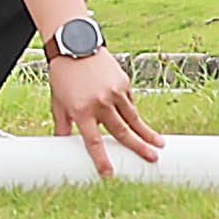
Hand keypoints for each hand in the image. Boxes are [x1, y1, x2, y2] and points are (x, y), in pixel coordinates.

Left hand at [43, 46, 161, 173]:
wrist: (74, 44)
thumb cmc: (63, 76)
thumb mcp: (58, 102)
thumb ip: (62, 124)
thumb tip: (60, 144)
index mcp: (81, 111)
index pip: (93, 141)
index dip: (101, 160)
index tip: (109, 174)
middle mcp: (100, 102)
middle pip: (122, 131)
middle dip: (139, 147)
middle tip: (153, 159)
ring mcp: (114, 92)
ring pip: (133, 117)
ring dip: (147, 132)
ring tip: (160, 144)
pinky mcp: (123, 82)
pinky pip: (130, 102)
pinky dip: (131, 111)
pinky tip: (137, 119)